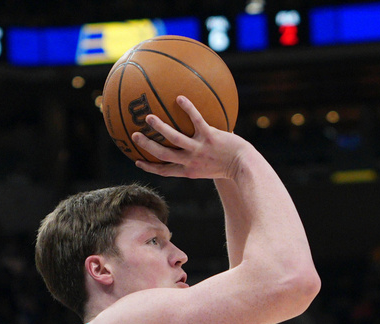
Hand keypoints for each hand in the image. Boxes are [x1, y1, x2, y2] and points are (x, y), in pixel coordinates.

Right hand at [132, 96, 247, 179]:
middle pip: (163, 155)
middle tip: (134, 135)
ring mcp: (200, 149)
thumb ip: (200, 161)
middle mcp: (191, 161)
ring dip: (160, 128)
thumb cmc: (230, 166)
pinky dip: (188, 109)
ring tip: (148, 117)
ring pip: (174, 138)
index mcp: (189, 171)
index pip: (165, 171)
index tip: (138, 160)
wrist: (245, 166)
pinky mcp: (211, 137)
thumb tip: (193, 147)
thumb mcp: (211, 168)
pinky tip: (180, 97)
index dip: (149, 167)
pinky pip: (196, 120)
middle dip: (147, 146)